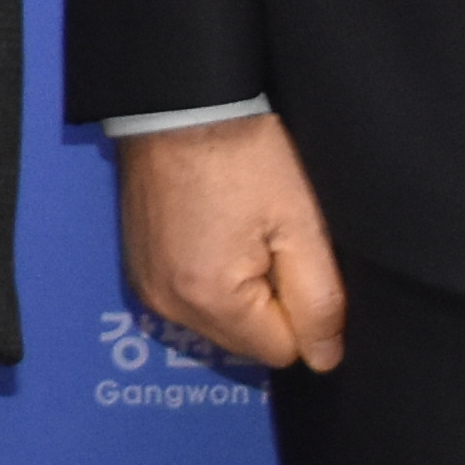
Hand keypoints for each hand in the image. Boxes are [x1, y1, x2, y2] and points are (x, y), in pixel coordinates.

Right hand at [118, 108, 351, 373]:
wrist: (180, 104)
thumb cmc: (244, 155)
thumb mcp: (301, 226)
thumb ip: (319, 302)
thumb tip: (325, 360)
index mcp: (210, 300)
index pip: (283, 350)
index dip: (300, 307)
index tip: (289, 253)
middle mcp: (168, 306)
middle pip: (246, 342)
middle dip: (266, 303)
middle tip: (264, 238)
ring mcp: (147, 287)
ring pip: (219, 323)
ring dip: (236, 292)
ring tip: (236, 230)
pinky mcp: (138, 269)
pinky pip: (189, 300)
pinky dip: (207, 278)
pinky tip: (211, 230)